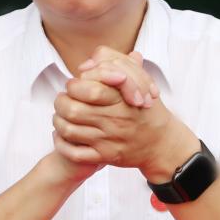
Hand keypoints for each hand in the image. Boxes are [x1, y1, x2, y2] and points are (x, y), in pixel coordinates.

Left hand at [53, 50, 197, 183]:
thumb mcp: (139, 82)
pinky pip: (74, 153)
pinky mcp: (105, 156)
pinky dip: (62, 145)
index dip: (74, 85)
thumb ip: (116, 65)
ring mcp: (108, 140)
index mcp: (121, 99)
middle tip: (62, 99)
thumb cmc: (146, 110)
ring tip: (60, 116)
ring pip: (69, 130)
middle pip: (73, 109)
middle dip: (61, 102)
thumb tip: (89, 62)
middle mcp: (114, 120)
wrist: (161, 143)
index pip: (89, 89)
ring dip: (59, 121)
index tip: (73, 85)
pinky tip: (61, 136)